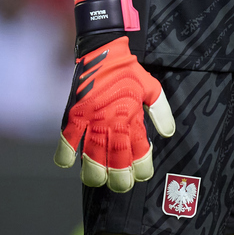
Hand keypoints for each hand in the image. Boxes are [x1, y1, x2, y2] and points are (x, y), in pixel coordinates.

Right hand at [54, 35, 174, 191]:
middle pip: (117, 161)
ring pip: (92, 157)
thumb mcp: (152, 87)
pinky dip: (65, 154)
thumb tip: (168, 134)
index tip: (141, 173)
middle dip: (120, 179)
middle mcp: (113, 121)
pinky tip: (68, 163)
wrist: (103, 49)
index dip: (141, 168)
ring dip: (95, 173)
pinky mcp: (75, 113)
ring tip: (98, 179)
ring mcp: (93, 119)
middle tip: (121, 185)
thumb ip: (162, 111)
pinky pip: (68, 139)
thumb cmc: (128, 70)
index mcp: (132, 116)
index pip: (139, 151)